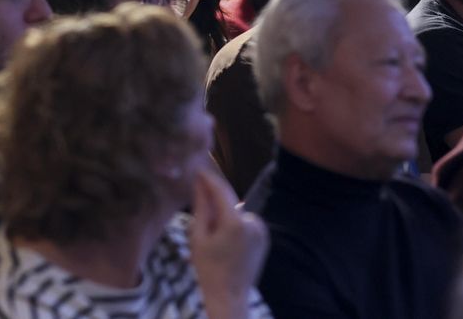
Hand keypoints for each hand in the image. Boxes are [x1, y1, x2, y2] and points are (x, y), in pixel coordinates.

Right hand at [188, 168, 268, 318]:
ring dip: (225, 216)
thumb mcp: (198, 237)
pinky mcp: (264, 237)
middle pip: (229, 202)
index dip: (209, 177)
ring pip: (236, 212)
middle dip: (214, 202)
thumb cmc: (208, 269)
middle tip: (199, 212)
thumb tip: (199, 183)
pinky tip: (226, 243)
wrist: (230, 296)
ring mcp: (261, 229)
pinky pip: (245, 222)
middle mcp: (253, 221)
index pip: (221, 189)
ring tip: (213, 237)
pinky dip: (235, 225)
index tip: (198, 167)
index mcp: (235, 222)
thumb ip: (201, 207)